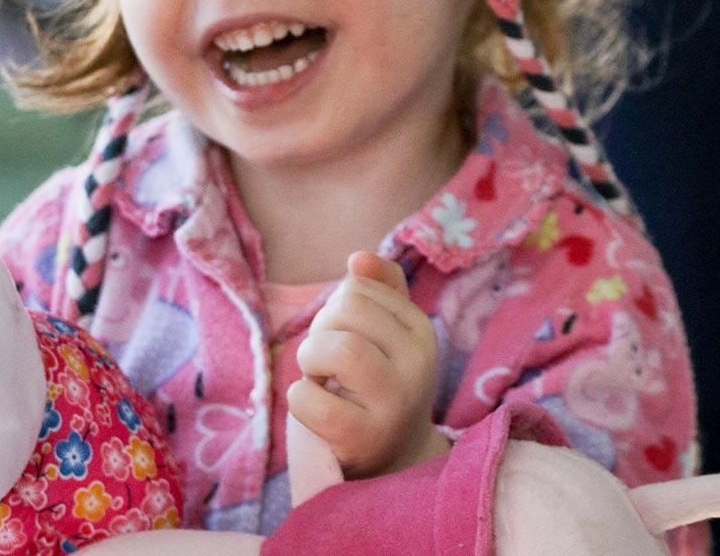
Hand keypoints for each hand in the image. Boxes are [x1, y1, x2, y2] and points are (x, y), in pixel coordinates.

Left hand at [287, 251, 449, 477]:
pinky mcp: (365, 440)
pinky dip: (298, 397)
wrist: (394, 460)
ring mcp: (395, 404)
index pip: (358, 287)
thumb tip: (358, 258)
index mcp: (421, 331)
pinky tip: (311, 406)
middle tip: (326, 361)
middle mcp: (418, 364)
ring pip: (338, 347)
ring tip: (318, 378)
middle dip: (320, 328)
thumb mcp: (386, 334)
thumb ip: (377, 288)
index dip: (336, 306)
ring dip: (310, 357)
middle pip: (346, 308)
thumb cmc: (378, 383)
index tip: (345, 336)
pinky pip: (311, 400)